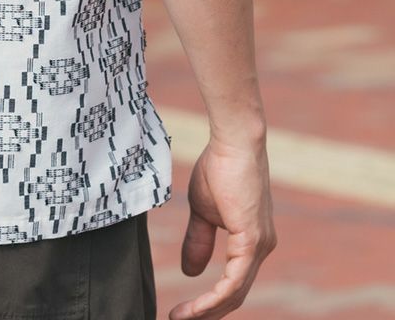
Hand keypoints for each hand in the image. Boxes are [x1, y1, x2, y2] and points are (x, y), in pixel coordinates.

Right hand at [169, 136, 276, 319]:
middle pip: (236, 295)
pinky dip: (214, 298)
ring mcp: (260, 246)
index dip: (209, 303)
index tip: (182, 312)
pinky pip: (234, 281)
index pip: (233, 284)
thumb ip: (199, 240)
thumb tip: (191, 272)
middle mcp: (261, 248)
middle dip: (208, 314)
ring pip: (235, 293)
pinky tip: (196, 308)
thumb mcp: (202, 210)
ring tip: (181, 318)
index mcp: (251, 242)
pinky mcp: (253, 241)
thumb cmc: (219, 167)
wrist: (232, 141)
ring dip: (207, 311)